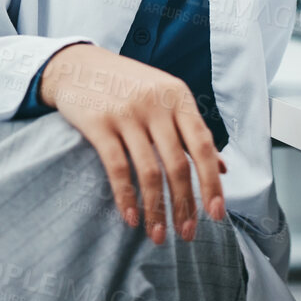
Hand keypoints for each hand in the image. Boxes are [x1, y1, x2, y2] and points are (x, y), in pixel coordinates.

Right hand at [39, 42, 226, 244]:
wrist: (77, 65)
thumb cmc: (127, 85)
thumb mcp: (165, 97)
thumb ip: (191, 130)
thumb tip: (222, 167)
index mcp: (178, 97)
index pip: (203, 145)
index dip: (212, 182)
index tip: (217, 213)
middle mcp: (156, 104)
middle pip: (178, 164)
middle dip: (184, 204)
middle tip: (187, 235)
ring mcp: (127, 113)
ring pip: (149, 171)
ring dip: (156, 209)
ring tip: (159, 235)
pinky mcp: (99, 124)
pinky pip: (117, 168)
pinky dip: (126, 197)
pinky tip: (131, 219)